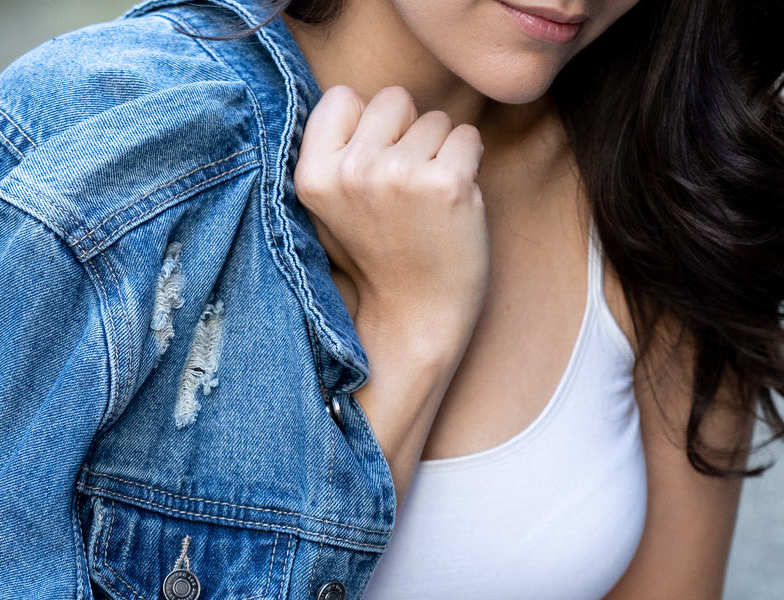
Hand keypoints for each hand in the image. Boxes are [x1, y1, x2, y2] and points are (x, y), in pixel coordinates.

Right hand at [295, 85, 488, 356]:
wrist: (415, 318)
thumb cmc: (378, 259)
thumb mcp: (329, 209)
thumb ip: (333, 154)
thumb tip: (358, 102)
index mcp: (313, 175)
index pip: (343, 97)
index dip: (366, 126)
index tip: (374, 167)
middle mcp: (352, 171)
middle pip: (393, 99)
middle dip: (407, 132)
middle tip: (405, 189)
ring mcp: (400, 176)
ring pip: (436, 119)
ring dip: (440, 153)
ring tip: (427, 204)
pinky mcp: (447, 184)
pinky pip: (467, 137)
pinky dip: (469, 163)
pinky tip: (452, 204)